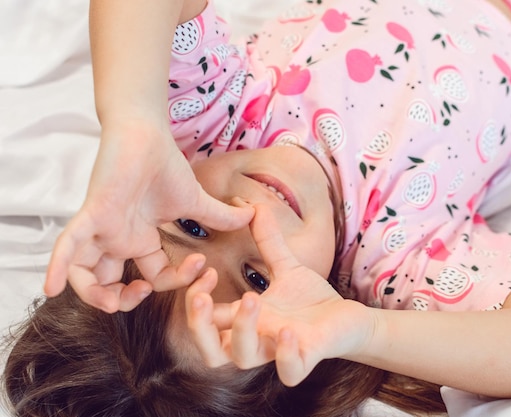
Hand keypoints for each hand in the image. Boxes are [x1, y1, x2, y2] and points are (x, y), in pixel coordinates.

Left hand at [44, 123, 253, 311]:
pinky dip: (58, 266)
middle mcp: (118, 239)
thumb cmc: (164, 165)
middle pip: (110, 284)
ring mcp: (103, 229)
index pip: (156, 274)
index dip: (178, 280)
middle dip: (125, 300)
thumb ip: (220, 215)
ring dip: (95, 296)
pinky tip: (51, 286)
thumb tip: (253, 215)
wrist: (147, 135)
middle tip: (145, 292)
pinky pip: (69, 244)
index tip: (202, 267)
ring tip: (116, 300)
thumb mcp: (195, 201)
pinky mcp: (93, 214)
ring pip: (84, 274)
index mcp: (141, 239)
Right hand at [185, 204, 371, 385]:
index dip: (194, 298)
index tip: (203, 266)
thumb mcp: (285, 266)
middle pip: (210, 352)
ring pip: (243, 358)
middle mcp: (256, 338)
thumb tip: (250, 204)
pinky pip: (289, 372)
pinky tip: (288, 332)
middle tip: (200, 297)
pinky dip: (285, 357)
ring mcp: (279, 350)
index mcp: (245, 319)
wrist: (348, 318)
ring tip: (251, 298)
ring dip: (241, 330)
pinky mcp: (307, 357)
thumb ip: (267, 240)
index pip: (205, 319)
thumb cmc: (311, 300)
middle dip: (198, 326)